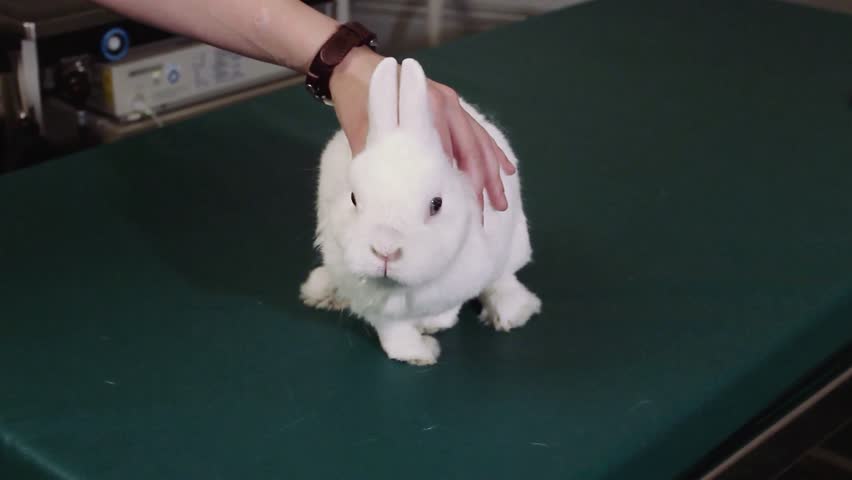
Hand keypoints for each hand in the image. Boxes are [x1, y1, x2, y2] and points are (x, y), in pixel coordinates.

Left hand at [328, 48, 514, 212]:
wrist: (355, 69)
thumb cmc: (356, 103)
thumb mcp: (363, 135)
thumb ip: (377, 162)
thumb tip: (385, 203)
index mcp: (425, 108)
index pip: (450, 153)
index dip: (459, 184)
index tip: (464, 211)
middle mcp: (445, 103)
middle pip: (471, 149)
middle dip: (481, 184)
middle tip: (484, 214)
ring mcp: (452, 104)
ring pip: (479, 143)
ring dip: (492, 173)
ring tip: (499, 203)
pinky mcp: (453, 107)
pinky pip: (479, 133)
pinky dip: (493, 153)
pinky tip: (506, 170)